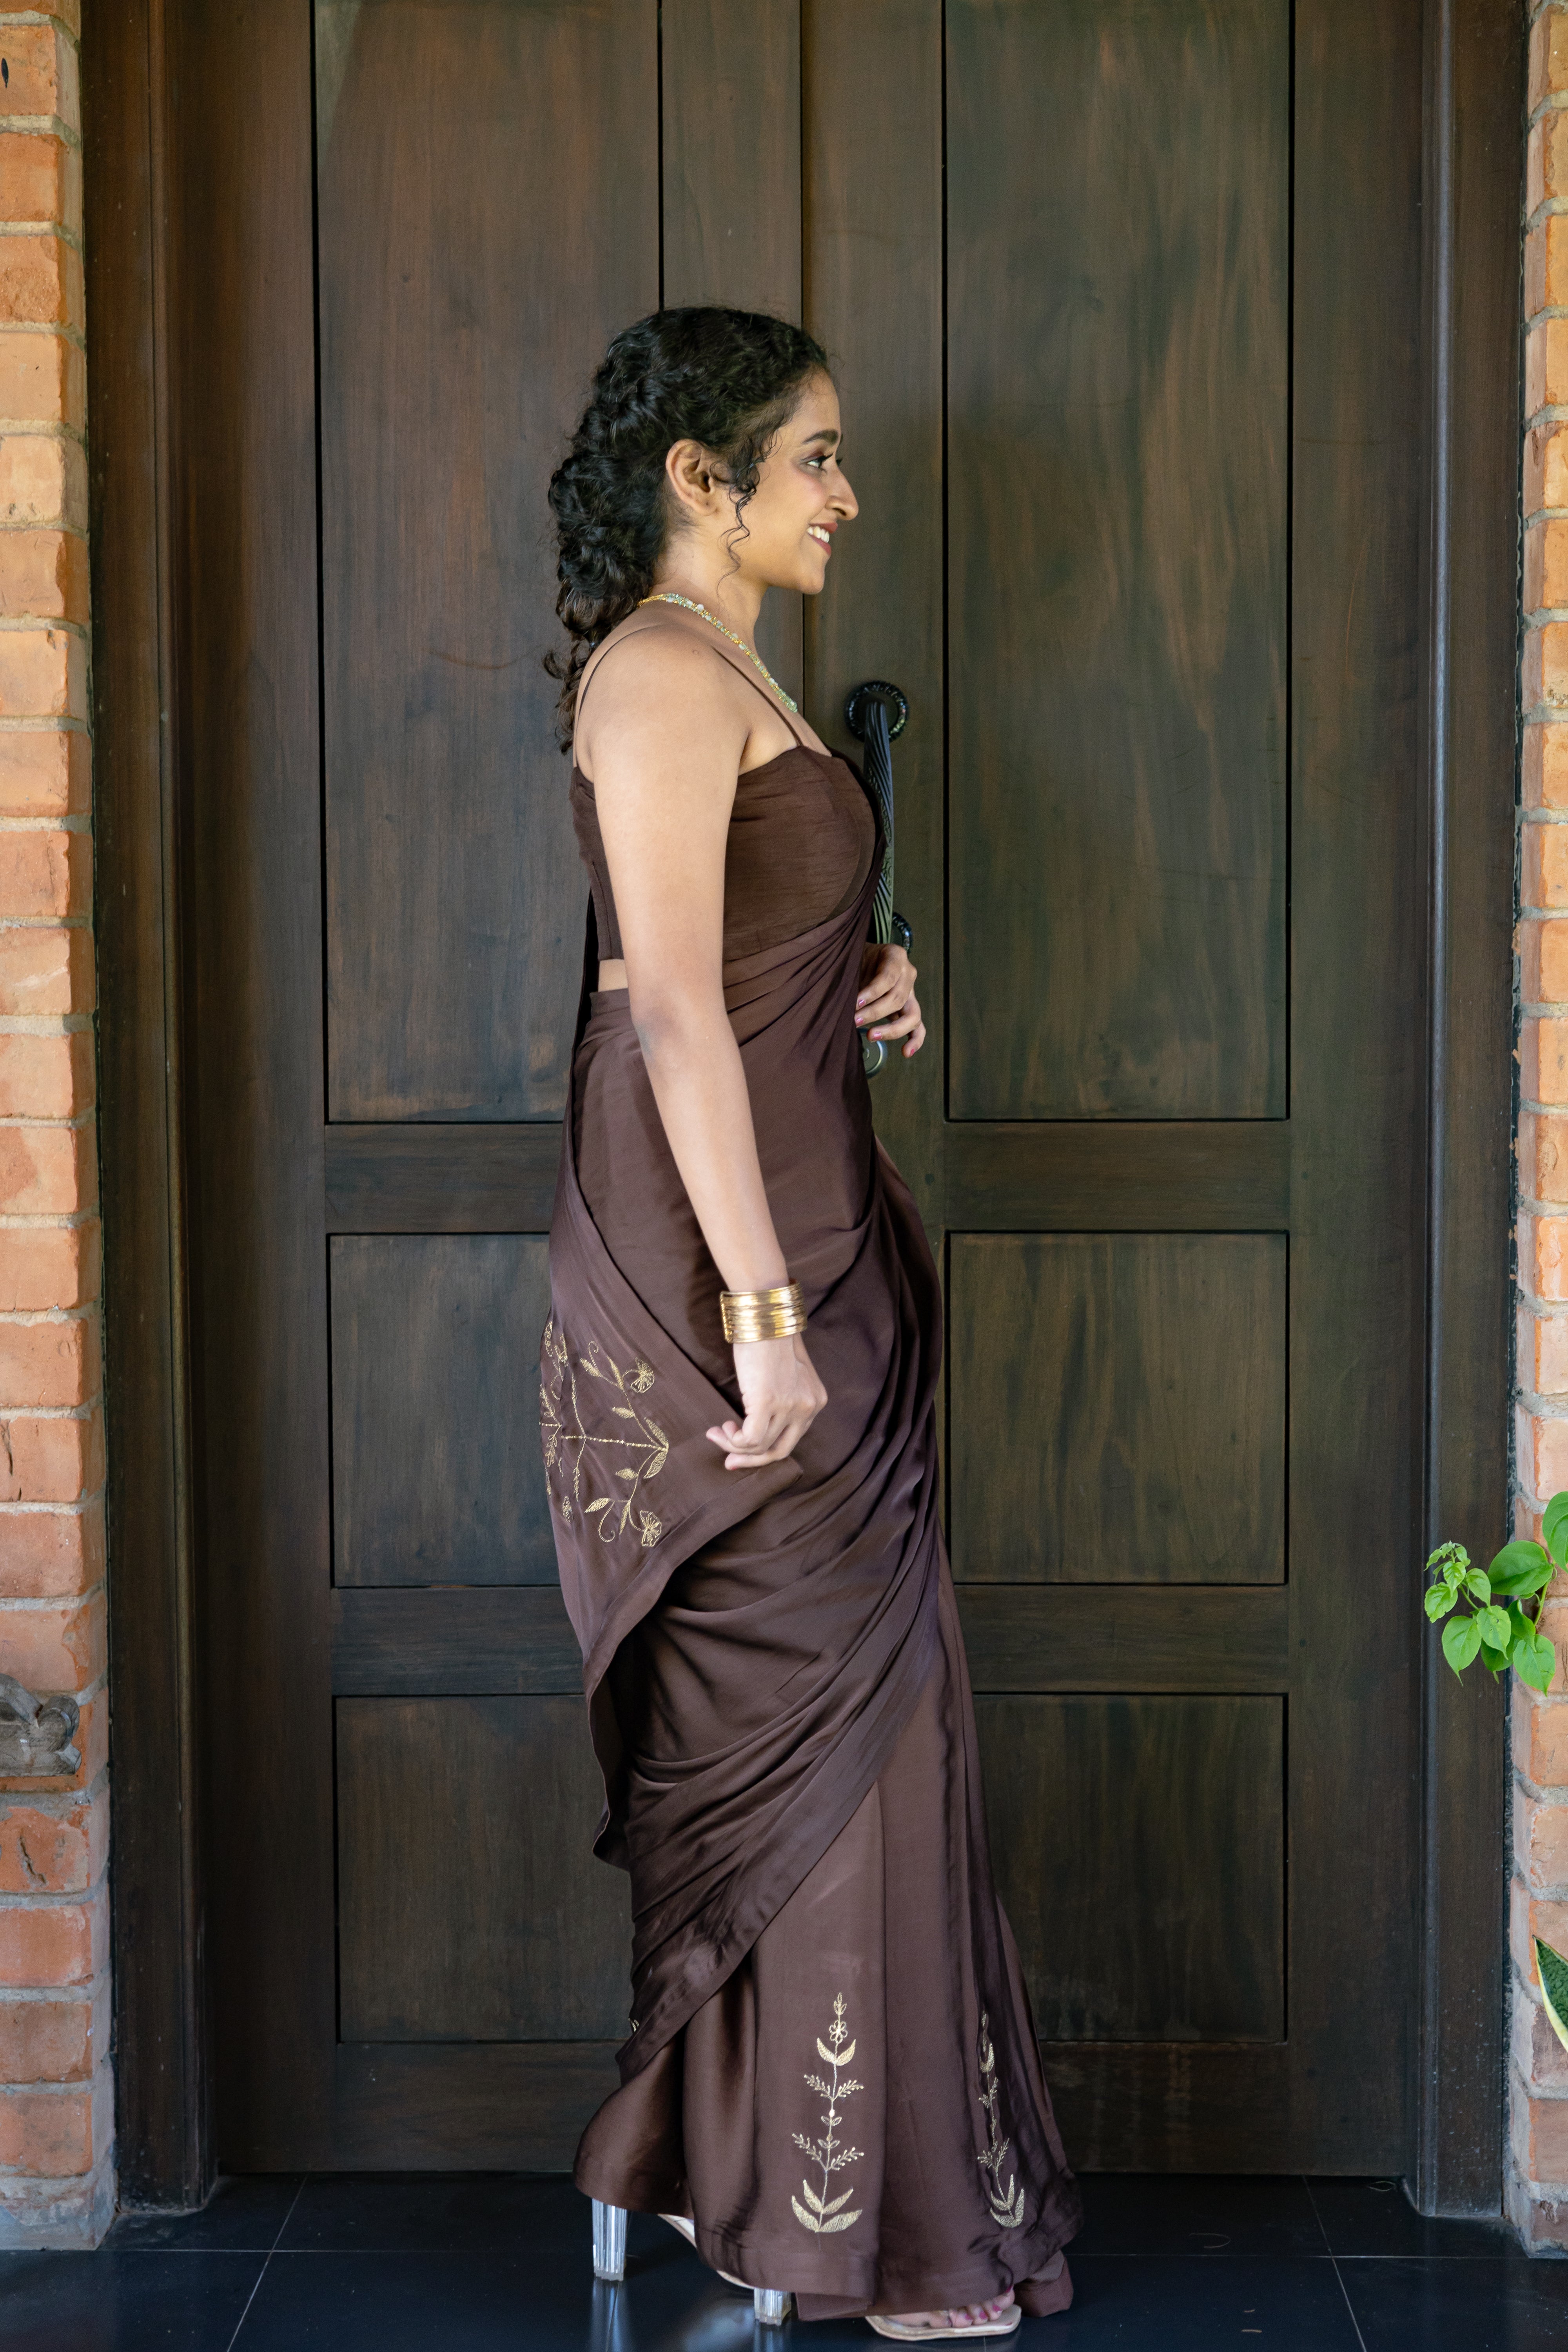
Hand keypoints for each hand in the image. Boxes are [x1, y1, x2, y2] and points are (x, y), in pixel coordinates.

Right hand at [706, 1332, 827, 1468]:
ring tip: (718, 1432)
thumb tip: (758, 1419)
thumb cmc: (769, 1339)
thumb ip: (782, 1396)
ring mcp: (790, 1407)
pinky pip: (750, 1439)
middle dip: (752, 1460)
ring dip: (734, 1445)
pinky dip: (734, 1440)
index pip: (792, 1438)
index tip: (743, 1450)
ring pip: (761, 1446)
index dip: (766, 1449)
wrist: (764, 1317)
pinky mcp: (768, 1403)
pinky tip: (723, 1429)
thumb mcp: (786, 1372)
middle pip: (780, 1451)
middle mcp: (808, 1407)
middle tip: (729, 1461)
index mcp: (815, 1400)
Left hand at [855, 942, 925, 1057]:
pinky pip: (919, 1027)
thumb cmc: (856, 960)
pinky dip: (915, 1040)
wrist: (861, 960)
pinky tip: (905, 1052)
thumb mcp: (854, 960)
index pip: (887, 977)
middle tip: (853, 1020)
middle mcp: (908, 973)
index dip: (872, 992)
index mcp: (895, 956)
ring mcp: (912, 992)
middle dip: (874, 1012)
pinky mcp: (910, 1009)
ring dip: (890, 1029)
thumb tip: (844, 1003)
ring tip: (870, 1036)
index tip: (855, 1002)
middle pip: (897, 998)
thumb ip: (853, 977)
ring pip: (911, 1015)